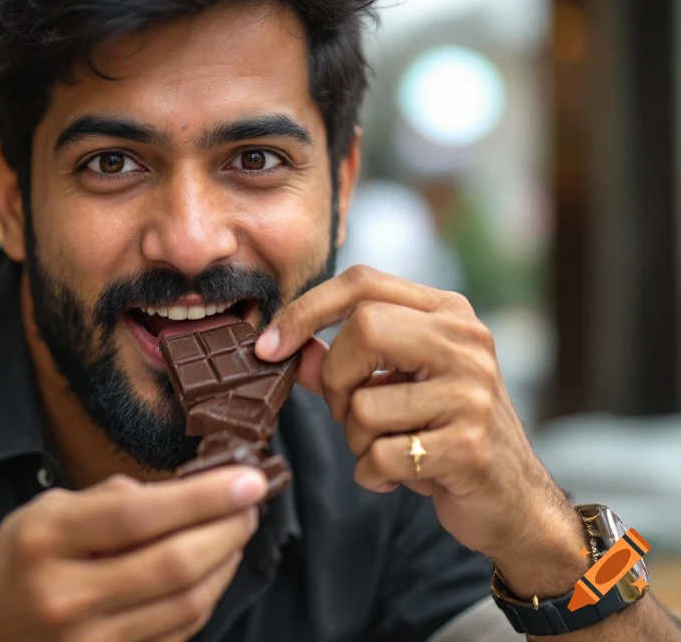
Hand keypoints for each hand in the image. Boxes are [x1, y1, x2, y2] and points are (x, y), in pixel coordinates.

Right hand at [0, 467, 266, 641]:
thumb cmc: (19, 561)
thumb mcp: (46, 509)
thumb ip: (110, 498)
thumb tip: (183, 491)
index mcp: (48, 541)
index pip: (140, 515)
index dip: (204, 497)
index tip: (249, 478)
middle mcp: (68, 597)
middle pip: (173, 566)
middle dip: (228, 529)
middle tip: (252, 503)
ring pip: (186, 605)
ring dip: (225, 563)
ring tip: (237, 530)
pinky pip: (178, 633)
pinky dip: (206, 596)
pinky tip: (214, 568)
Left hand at [254, 265, 573, 567]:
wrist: (512, 499)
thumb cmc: (443, 432)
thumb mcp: (395, 386)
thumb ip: (342, 363)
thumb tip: (290, 349)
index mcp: (448, 313)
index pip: (362, 282)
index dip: (306, 309)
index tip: (269, 345)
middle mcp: (466, 341)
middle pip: (364, 328)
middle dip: (335, 380)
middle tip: (348, 410)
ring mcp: (472, 392)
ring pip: (364, 404)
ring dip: (356, 439)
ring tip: (387, 447)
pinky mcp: (469, 446)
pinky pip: (379, 456)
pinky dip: (372, 475)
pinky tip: (398, 476)